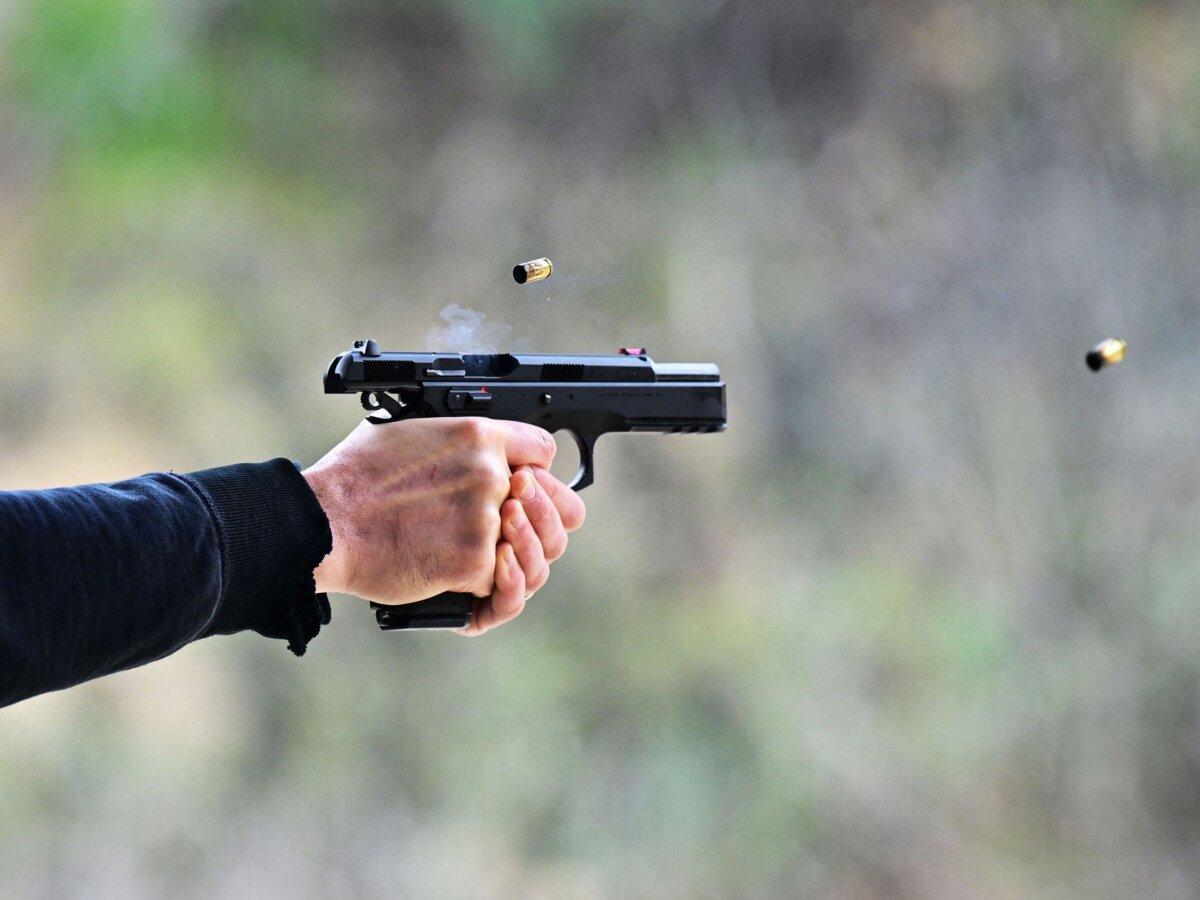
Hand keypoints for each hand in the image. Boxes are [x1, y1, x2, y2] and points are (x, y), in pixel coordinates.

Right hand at [302, 418, 584, 632]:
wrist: (325, 522)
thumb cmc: (352, 477)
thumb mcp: (407, 429)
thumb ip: (451, 438)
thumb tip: (462, 445)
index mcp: (478, 435)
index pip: (543, 451)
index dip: (538, 472)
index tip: (525, 486)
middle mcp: (492, 475)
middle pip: (558, 506)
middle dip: (544, 522)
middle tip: (521, 534)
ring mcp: (486, 521)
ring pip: (535, 551)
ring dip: (520, 561)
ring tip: (498, 563)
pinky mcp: (473, 563)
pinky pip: (499, 584)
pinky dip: (482, 590)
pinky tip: (466, 586)